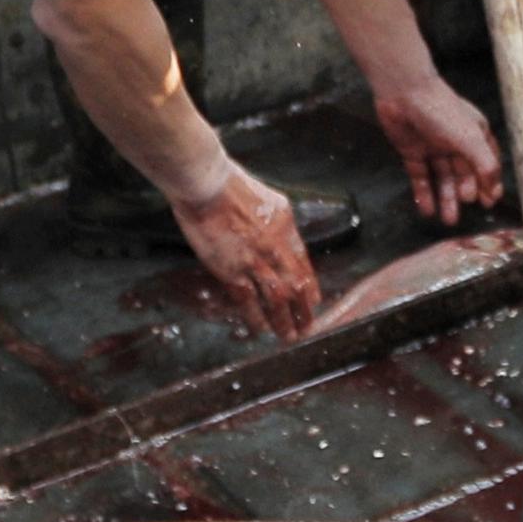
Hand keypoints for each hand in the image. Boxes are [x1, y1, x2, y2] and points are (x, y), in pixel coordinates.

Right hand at [175, 163, 325, 337]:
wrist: (208, 185)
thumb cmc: (231, 185)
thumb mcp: (269, 200)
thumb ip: (279, 221)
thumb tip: (284, 235)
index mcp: (286, 227)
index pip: (304, 264)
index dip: (310, 285)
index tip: (314, 300)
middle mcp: (277, 247)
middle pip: (297, 285)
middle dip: (304, 309)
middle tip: (307, 326)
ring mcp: (256, 261)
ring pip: (278, 298)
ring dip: (285, 320)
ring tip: (289, 336)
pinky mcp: (233, 270)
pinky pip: (249, 301)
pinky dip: (256, 318)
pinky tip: (261, 329)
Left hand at [372, 69, 507, 226]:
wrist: (403, 92)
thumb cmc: (441, 110)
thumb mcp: (470, 138)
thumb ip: (485, 164)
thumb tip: (494, 188)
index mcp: (475, 134)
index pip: (486, 163)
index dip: (489, 183)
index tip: (489, 203)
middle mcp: (456, 141)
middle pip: (463, 174)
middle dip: (464, 194)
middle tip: (462, 213)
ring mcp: (434, 147)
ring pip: (442, 178)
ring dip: (445, 199)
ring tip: (447, 219)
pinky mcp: (413, 151)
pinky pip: (421, 177)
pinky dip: (424, 193)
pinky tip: (427, 210)